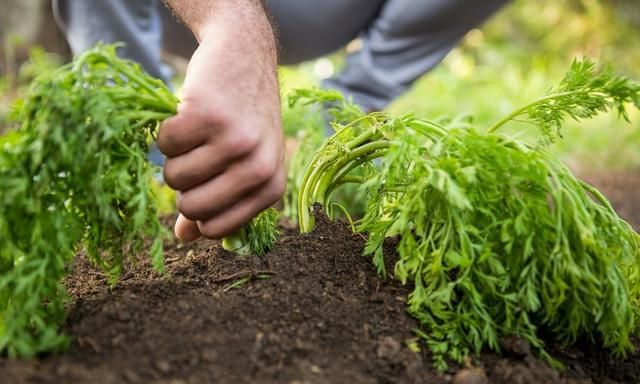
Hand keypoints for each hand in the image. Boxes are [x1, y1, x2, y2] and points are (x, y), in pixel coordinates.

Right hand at [157, 3, 284, 241]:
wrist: (245, 55)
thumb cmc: (243, 117)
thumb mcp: (243, 162)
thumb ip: (216, 202)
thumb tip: (183, 238)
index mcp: (271, 187)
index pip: (216, 229)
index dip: (198, 209)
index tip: (203, 182)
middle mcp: (258, 167)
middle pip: (192, 207)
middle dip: (182, 185)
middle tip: (196, 154)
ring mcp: (235, 140)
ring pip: (173, 177)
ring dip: (173, 156)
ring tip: (195, 132)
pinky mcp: (208, 115)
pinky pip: (164, 144)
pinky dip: (165, 130)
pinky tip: (187, 113)